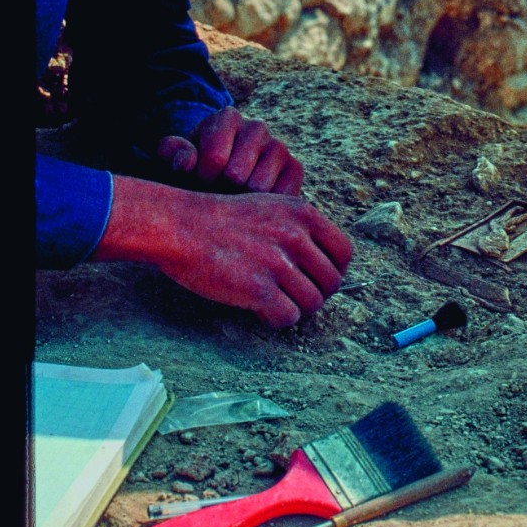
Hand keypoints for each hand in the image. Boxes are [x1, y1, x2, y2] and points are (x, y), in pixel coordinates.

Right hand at [96, 177, 352, 328]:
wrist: (181, 226)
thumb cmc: (222, 218)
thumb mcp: (270, 206)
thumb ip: (299, 227)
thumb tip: (325, 259)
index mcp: (303, 213)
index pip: (345, 252)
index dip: (335, 270)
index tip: (317, 278)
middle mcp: (295, 236)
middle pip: (331, 282)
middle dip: (316, 294)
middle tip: (293, 295)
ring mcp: (277, 263)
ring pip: (312, 303)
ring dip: (296, 308)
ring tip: (275, 302)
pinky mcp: (258, 289)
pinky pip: (288, 318)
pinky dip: (277, 320)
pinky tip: (261, 311)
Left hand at [156, 107, 302, 194]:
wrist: (220, 179)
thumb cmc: (194, 169)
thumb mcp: (174, 160)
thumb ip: (172, 155)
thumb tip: (187, 163)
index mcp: (227, 117)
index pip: (214, 158)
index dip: (201, 179)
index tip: (198, 181)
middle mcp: (257, 126)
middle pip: (237, 175)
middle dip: (221, 191)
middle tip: (216, 192)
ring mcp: (279, 147)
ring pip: (259, 187)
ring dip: (242, 201)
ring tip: (232, 197)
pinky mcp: (295, 168)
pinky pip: (282, 196)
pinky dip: (265, 207)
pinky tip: (252, 203)